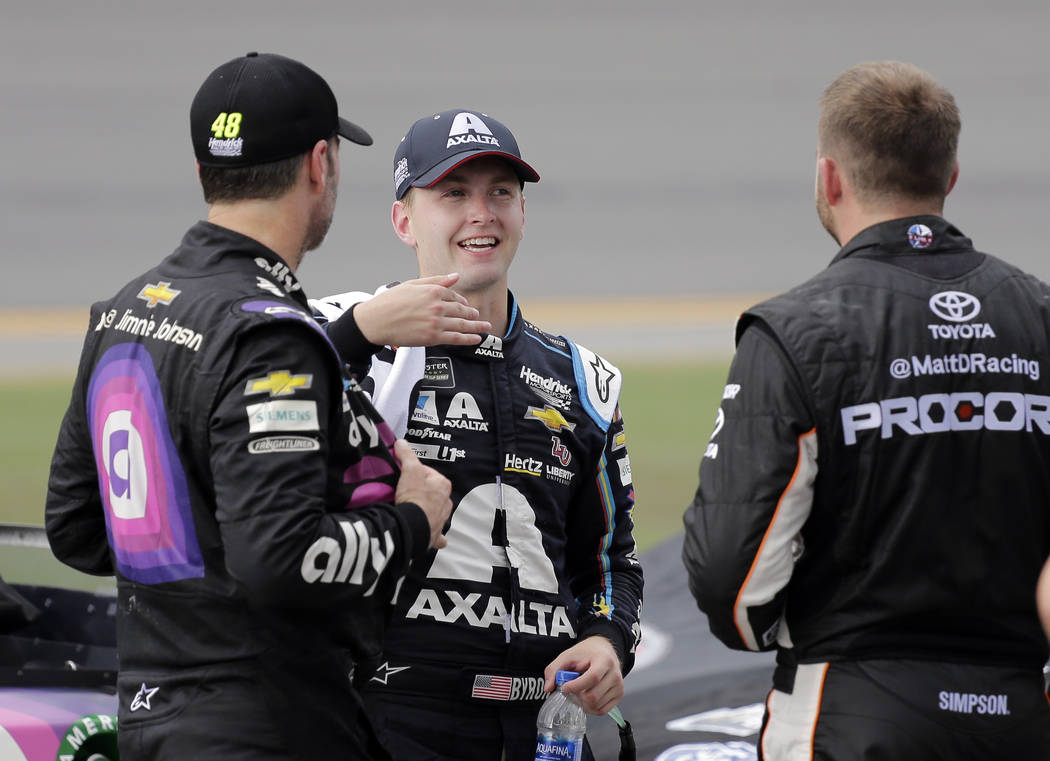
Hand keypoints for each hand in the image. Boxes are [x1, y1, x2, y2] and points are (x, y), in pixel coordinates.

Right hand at [354, 274, 491, 346]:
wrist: (375, 321)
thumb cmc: (390, 302)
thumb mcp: (412, 285)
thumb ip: (436, 281)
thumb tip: (455, 277)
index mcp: (433, 291)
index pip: (454, 295)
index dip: (461, 300)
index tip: (464, 305)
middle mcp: (437, 306)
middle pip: (461, 310)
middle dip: (472, 313)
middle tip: (478, 316)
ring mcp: (436, 322)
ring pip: (463, 324)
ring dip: (477, 326)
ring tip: (487, 327)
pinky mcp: (432, 337)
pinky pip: (456, 338)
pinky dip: (469, 339)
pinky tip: (477, 339)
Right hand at [392, 439, 451, 548]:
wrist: (412, 527)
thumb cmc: (414, 498)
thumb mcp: (409, 470)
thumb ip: (407, 455)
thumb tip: (402, 443)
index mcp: (443, 485)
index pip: (428, 473)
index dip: (413, 473)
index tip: (403, 476)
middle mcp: (445, 503)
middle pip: (431, 493)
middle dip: (420, 493)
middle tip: (404, 493)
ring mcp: (440, 520)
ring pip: (434, 512)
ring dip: (425, 512)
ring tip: (410, 510)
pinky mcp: (434, 535)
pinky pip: (436, 534)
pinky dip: (432, 534)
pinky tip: (426, 532)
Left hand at [543, 635, 623, 714]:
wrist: (604, 650)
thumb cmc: (586, 653)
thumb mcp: (567, 656)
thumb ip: (554, 670)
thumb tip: (548, 688)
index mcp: (604, 660)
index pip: (592, 678)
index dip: (576, 686)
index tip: (565, 687)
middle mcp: (615, 674)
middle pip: (593, 696)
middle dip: (577, 696)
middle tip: (572, 690)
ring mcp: (619, 686)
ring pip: (597, 706)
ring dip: (583, 703)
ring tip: (580, 692)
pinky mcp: (619, 695)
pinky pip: (603, 710)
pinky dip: (591, 708)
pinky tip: (586, 698)